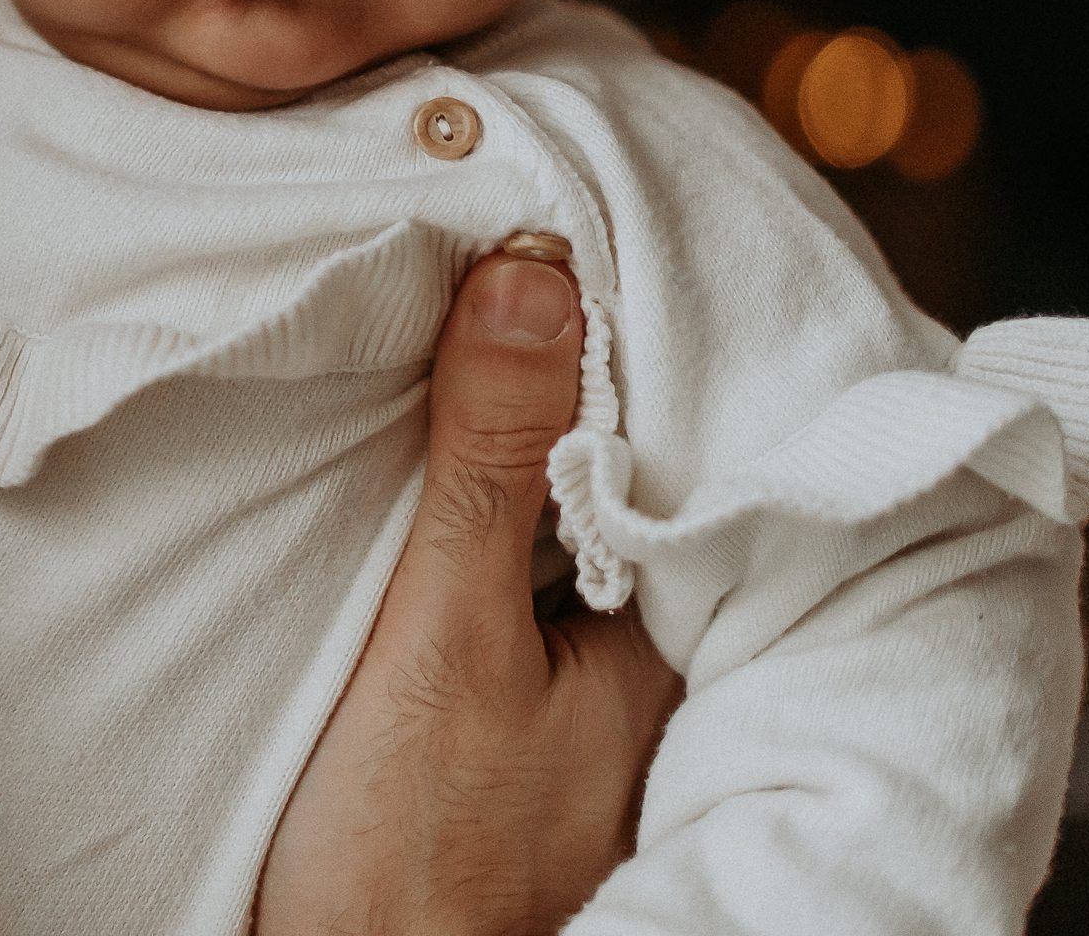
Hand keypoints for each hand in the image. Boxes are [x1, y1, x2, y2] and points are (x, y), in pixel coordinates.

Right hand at [256, 250, 683, 934]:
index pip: (676, 442)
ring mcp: (591, 704)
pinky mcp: (518, 727)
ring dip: (517, 446)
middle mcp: (658, 671)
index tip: (566, 227)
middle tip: (501, 245)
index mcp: (677, 643)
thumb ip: (488, 467)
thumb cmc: (411, 860)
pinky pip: (526, 582)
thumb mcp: (442, 635)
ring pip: (572, 532)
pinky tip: (427, 466)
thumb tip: (534, 279)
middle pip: (623, 481)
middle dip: (569, 379)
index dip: (623, 334)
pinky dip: (487, 519)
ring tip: (457, 318)